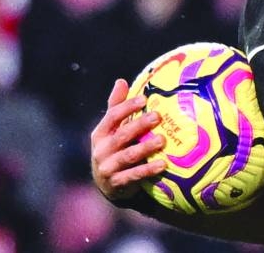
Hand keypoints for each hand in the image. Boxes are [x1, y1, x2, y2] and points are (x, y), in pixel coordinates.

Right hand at [90, 79, 165, 201]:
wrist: (107, 183)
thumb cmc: (115, 148)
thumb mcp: (112, 129)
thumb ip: (117, 106)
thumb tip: (121, 81)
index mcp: (101, 133)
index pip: (112, 116)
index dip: (127, 107)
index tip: (144, 99)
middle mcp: (102, 149)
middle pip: (122, 135)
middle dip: (139, 125)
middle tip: (157, 117)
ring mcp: (108, 167)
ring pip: (128, 156)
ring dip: (145, 148)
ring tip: (162, 140)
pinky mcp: (117, 183)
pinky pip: (134, 176)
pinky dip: (148, 170)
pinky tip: (163, 164)